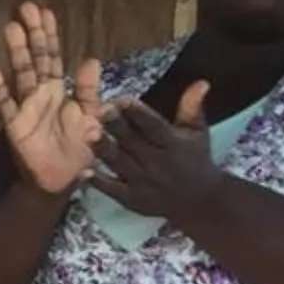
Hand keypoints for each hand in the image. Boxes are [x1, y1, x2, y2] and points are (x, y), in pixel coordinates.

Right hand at [0, 1, 105, 195]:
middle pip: (35, 58)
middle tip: (25, 7)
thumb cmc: (78, 150)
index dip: (49, 35)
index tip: (45, 12)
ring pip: (20, 73)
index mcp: (59, 91)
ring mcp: (25, 107)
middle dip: (31, 33)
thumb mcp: (92, 118)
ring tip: (10, 27)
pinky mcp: (15, 125)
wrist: (61, 180)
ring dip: (16, 51)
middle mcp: (40, 94)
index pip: (53, 56)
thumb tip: (90, 59)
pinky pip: (5, 102)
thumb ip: (89, 90)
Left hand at [91, 82, 217, 221]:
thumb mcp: (197, 133)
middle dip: (116, 126)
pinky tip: (82, 171)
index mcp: (173, 144)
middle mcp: (157, 163)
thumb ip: (192, 108)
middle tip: (99, 110)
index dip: (138, 113)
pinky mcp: (132, 199)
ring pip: (119, 163)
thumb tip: (201, 82)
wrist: (198, 201)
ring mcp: (143, 182)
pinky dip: (98, 182)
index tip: (122, 99)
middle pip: (133, 142)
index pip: (154, 126)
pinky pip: (112, 189)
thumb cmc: (195, 159)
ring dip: (103, 148)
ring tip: (87, 133)